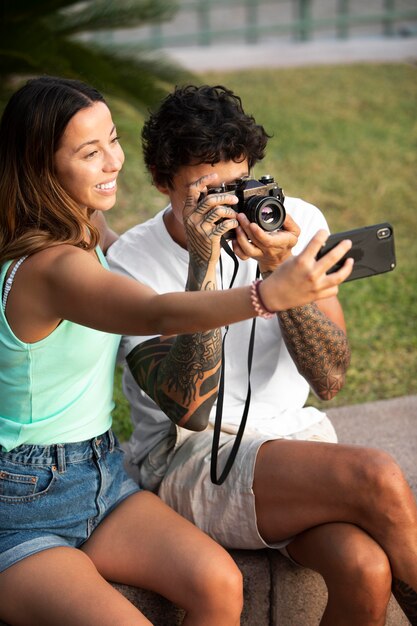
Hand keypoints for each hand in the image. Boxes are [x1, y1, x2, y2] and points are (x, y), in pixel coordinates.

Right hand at [182, 173, 238, 287]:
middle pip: (209, 199)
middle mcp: (192, 218)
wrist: (200, 259)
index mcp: (187, 211)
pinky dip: (232, 222)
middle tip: (235, 199)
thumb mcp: (194, 222)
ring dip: (230, 211)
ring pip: (218, 210)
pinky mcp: (209, 237)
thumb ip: (199, 208)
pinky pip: (224, 225)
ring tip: (234, 214)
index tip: (214, 176)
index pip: (193, 190)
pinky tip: (234, 223)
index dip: (204, 180)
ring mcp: (200, 227)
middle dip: (225, 197)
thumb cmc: (200, 239)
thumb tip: (209, 191)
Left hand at [232, 212, 299, 271]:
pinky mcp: (252, 256)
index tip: (252, 224)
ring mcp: (259, 254)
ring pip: (247, 250)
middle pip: (255, 242)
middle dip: (246, 228)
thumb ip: (288, 221)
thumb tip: (281, 212)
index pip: (267, 241)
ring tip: (237, 226)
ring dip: (240, 238)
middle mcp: (268, 250)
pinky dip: (236, 248)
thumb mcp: (294, 231)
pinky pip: (242, 255)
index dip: (258, 233)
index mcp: (279, 243)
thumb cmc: (287, 243)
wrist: (281, 259)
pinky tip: (234, 238)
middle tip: (241, 217)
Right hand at [261, 229, 353, 310]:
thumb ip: (308, 256)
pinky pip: (333, 290)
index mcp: (302, 261)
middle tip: (348, 242)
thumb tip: (325, 251)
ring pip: (339, 276)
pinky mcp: (317, 295)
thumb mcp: (292, 261)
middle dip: (343, 247)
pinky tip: (336, 279)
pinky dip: (335, 284)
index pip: (317, 242)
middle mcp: (311, 273)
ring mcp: (316, 286)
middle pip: (333, 257)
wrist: (273, 296)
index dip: (323, 233)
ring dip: (347, 268)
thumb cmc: (282, 275)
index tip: (325, 232)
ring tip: (350, 261)